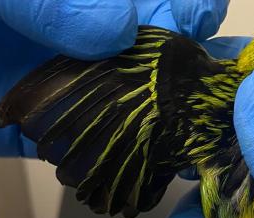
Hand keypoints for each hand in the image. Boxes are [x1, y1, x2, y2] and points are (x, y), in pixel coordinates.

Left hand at [0, 0, 228, 155]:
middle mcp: (90, 37)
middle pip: (164, 53)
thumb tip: (113, 26)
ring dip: (174, 122)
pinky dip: (128, 161)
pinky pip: (97, 149)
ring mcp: (73, 87)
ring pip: (140, 106)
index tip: (188, 25)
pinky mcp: (47, 133)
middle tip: (206, 90)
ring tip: (197, 135)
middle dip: (192, 70)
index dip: (185, 10)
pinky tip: (155, 166)